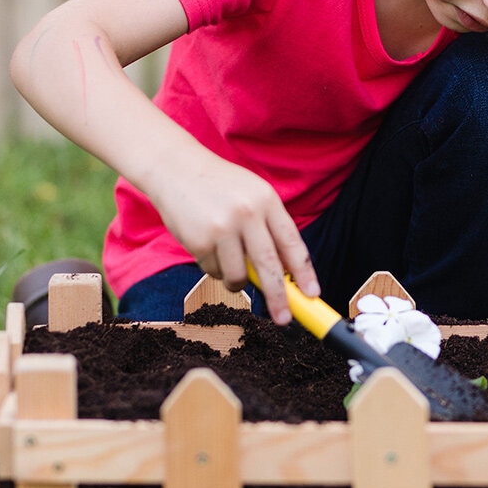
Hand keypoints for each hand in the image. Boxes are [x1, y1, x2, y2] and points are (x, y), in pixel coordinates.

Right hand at [145, 154, 318, 323]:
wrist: (176, 169)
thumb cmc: (221, 186)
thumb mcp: (254, 195)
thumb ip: (270, 228)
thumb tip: (287, 273)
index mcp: (267, 201)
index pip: (292, 243)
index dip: (304, 273)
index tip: (312, 295)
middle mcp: (247, 214)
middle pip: (269, 266)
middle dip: (279, 297)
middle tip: (285, 318)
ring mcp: (222, 228)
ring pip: (238, 276)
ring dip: (237, 281)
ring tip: (230, 262)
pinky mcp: (198, 241)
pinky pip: (213, 272)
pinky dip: (214, 268)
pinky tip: (208, 246)